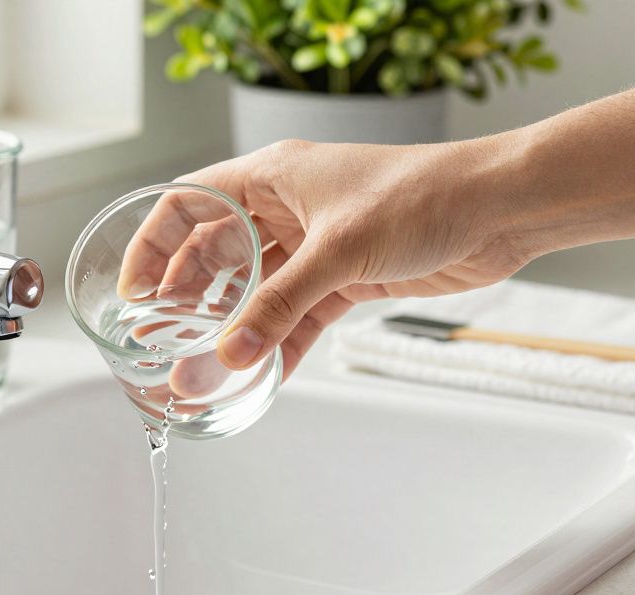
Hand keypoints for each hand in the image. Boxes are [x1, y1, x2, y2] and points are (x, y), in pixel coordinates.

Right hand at [121, 138, 533, 377]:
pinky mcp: (345, 278)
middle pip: (214, 258)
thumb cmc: (424, 195)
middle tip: (163, 349)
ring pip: (255, 294)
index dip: (153, 248)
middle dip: (187, 304)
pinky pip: (296, 317)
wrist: (499, 209)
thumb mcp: (339, 250)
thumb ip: (280, 306)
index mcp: (269, 178)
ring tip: (203, 375)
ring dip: (231, 333)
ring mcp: (313, 246)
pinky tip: (259, 377)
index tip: (135, 295)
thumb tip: (231, 353)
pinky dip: (277, 346)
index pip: (187, 206)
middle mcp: (284, 210)